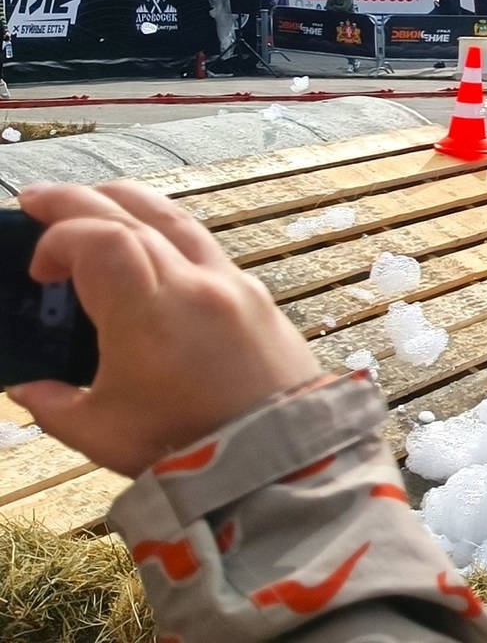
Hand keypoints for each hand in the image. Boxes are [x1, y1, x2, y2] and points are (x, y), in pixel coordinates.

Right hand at [8, 182, 321, 476]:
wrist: (283, 460)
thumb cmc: (188, 447)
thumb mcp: (101, 433)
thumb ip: (54, 404)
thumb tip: (28, 387)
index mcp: (150, 312)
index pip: (100, 238)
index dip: (58, 239)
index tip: (39, 271)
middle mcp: (195, 284)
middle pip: (133, 214)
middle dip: (77, 201)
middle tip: (37, 201)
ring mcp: (233, 285)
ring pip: (177, 219)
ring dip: (128, 203)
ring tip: (92, 203)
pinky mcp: (258, 297)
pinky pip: (207, 246)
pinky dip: (169, 233)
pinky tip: (152, 245)